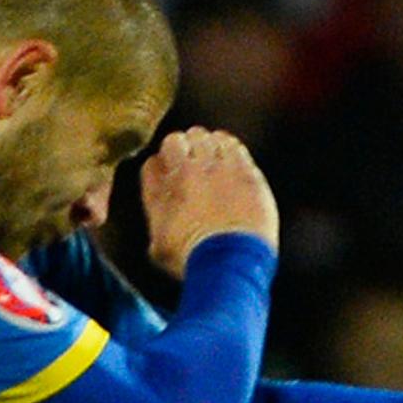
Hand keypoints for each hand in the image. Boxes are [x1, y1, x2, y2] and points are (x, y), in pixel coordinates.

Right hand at [144, 127, 276, 273]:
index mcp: (164, 187)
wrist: (229, 264)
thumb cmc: (193, 260)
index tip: (171, 172)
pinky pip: (236, 148)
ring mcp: (220, 170)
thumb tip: (155, 187)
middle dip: (185, 149)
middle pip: (180, 140)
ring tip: (213, 160)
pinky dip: (232, 150)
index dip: (164, 164)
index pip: (155, 160)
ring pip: (210, 138)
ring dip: (209, 146)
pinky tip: (233, 162)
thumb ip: (156, 210)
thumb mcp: (159, 244)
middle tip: (193, 162)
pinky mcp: (247, 175)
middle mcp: (189, 171)